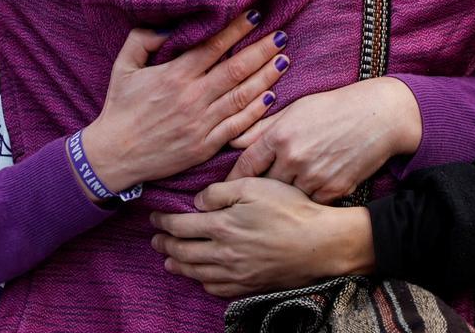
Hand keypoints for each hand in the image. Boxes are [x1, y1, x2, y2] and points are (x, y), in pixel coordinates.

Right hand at [81, 12, 289, 192]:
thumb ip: (142, 39)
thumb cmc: (119, 108)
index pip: (213, 46)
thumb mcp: (123, 66)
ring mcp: (201, 123)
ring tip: (284, 60)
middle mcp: (192, 98)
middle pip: (237, 69)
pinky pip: (238, 126)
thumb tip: (169, 25)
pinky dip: (257, 111)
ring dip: (267, 77)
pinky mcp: (205, 146)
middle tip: (282, 35)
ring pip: (243, 96)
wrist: (114, 156)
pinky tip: (271, 97)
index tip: (255, 15)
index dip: (237, 29)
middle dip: (262, 50)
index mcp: (174, 75)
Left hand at [150, 178, 374, 296]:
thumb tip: (197, 202)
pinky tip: (200, 276)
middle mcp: (223, 254)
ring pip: (196, 272)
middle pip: (183, 252)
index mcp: (221, 226)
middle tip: (155, 239)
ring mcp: (236, 273)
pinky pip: (216, 288)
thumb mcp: (254, 186)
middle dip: (165, 244)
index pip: (180, 226)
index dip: (163, 221)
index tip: (155, 216)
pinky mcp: (249, 285)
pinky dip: (201, 282)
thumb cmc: (289, 209)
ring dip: (178, 265)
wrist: (320, 243)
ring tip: (169, 259)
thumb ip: (220, 191)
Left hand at [226, 77, 419, 202]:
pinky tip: (305, 197)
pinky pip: (309, 204)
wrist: (379, 116)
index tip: (223, 192)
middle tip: (247, 199)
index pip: (246, 166)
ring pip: (285, 199)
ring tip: (275, 202)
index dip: (231, 181)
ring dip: (280, 200)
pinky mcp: (334, 191)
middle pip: (262, 187)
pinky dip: (305, 202)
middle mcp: (294, 158)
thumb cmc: (335, 108)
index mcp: (280, 135)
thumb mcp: (296, 109)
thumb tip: (233, 141)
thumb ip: (262, 127)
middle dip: (255, 193)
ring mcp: (315, 177)